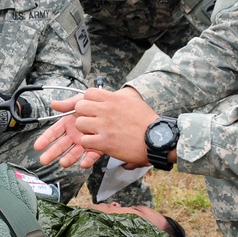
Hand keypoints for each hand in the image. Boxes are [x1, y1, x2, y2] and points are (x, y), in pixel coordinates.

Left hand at [35, 87, 158, 167]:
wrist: (158, 138)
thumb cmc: (147, 121)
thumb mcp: (133, 102)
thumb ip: (119, 99)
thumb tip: (115, 96)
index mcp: (114, 99)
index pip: (88, 93)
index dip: (88, 101)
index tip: (92, 108)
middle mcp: (107, 110)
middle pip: (80, 106)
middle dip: (83, 115)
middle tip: (90, 122)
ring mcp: (105, 126)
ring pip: (79, 124)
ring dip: (85, 130)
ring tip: (94, 134)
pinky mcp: (105, 142)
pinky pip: (84, 141)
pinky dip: (89, 144)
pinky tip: (97, 144)